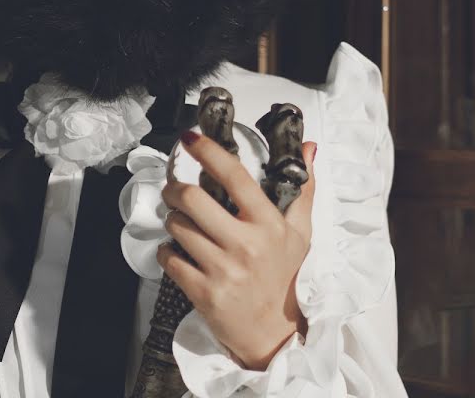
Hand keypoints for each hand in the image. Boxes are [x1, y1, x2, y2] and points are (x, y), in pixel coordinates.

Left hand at [157, 132, 315, 371]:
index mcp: (268, 224)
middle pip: (193, 198)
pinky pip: (168, 257)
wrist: (274, 335)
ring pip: (177, 226)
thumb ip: (303, 189)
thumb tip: (309, 149)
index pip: (234, 176)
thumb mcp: (301, 233)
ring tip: (181, 222)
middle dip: (175, 188)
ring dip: (172, 219)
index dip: (208, 151)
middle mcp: (246, 245)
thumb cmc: (285, 278)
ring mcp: (223, 270)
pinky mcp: (203, 293)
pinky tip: (177, 250)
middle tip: (175, 188)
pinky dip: (166, 250)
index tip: (191, 138)